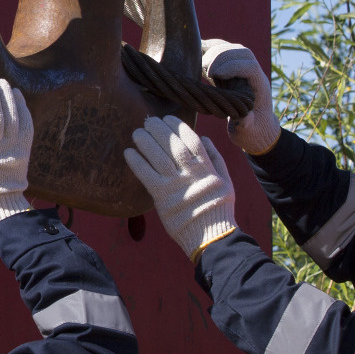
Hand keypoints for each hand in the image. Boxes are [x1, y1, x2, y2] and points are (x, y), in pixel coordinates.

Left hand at [125, 116, 238, 260]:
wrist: (211, 235)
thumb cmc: (219, 208)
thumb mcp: (226, 181)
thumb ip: (216, 158)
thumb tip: (206, 138)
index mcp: (206, 168)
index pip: (191, 139)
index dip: (178, 126)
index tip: (167, 118)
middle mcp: (191, 173)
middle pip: (172, 145)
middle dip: (159, 130)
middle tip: (148, 121)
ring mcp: (176, 184)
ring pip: (159, 157)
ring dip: (146, 142)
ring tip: (137, 132)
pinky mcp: (162, 197)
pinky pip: (147, 176)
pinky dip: (137, 163)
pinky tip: (128, 152)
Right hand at [201, 38, 279, 154]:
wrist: (256, 128)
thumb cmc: (252, 132)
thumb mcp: (248, 132)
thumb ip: (246, 124)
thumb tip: (244, 117)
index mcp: (260, 86)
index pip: (250, 65)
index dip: (232, 65)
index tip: (214, 75)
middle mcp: (252, 73)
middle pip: (239, 51)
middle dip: (220, 56)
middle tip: (205, 71)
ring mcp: (241, 68)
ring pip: (230, 48)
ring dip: (213, 52)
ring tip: (200, 66)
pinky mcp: (230, 68)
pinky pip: (221, 51)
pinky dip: (208, 50)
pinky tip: (195, 54)